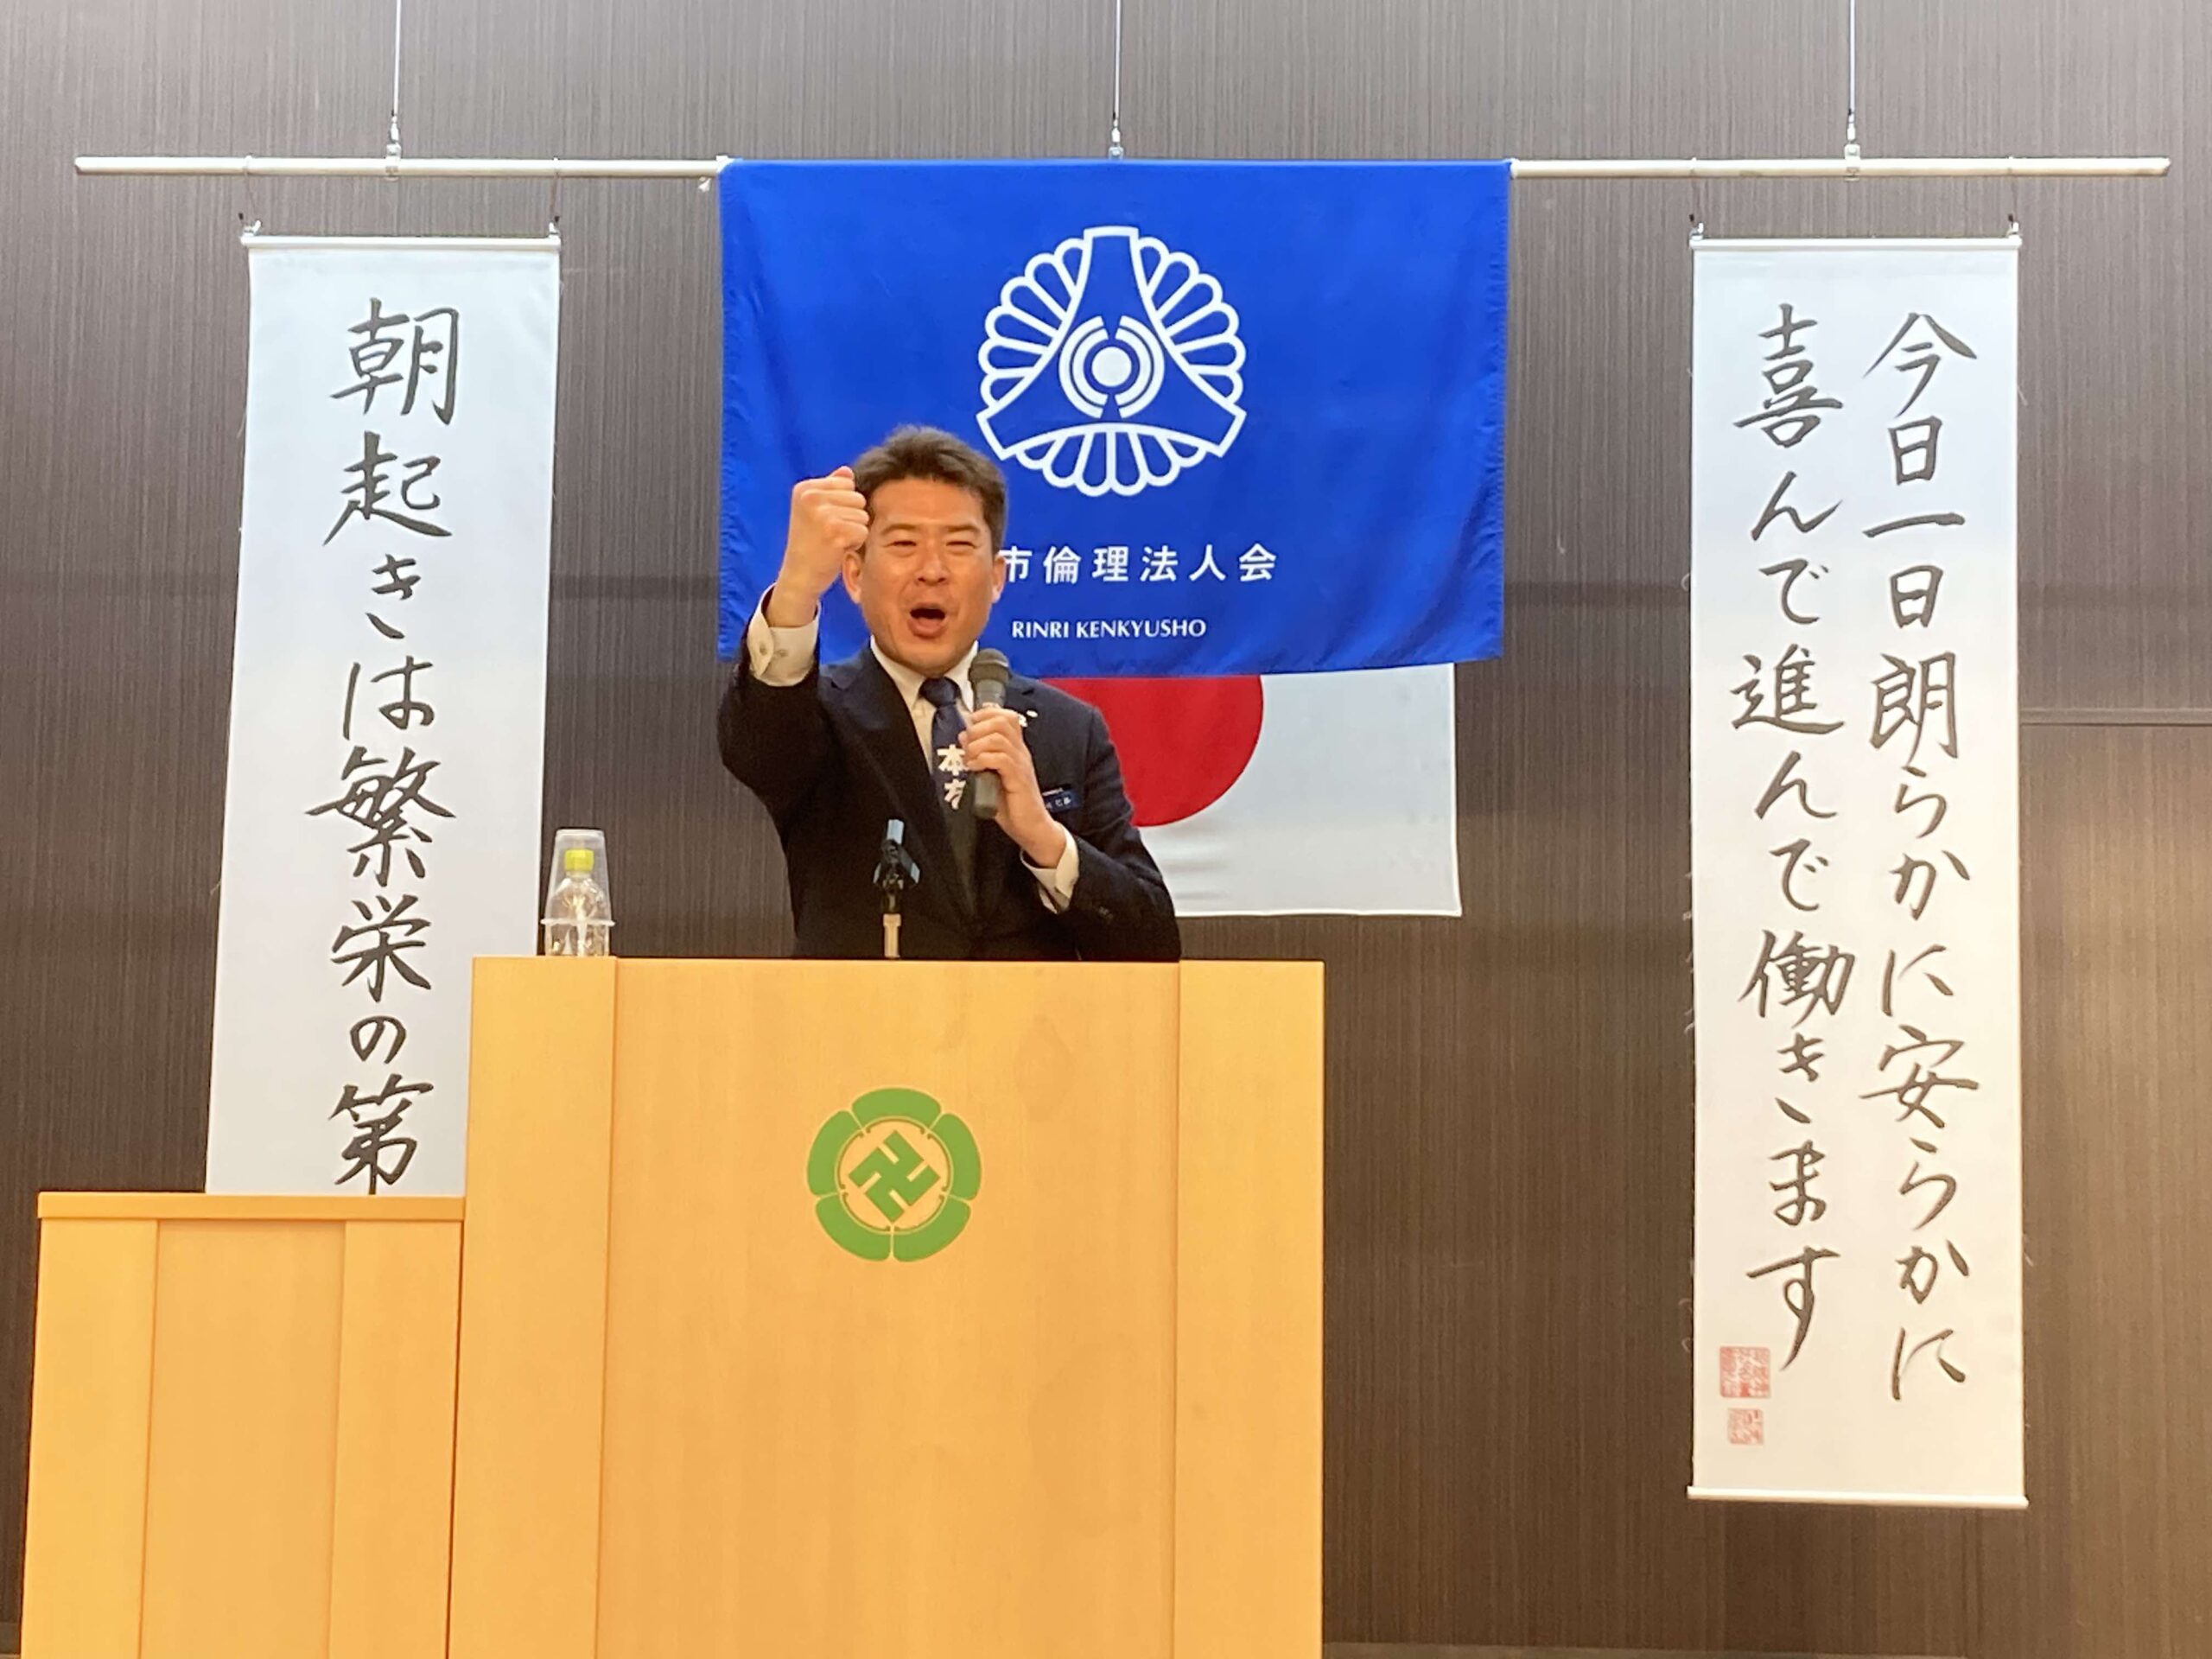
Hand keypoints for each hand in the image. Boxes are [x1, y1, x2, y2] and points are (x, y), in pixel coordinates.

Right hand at [766, 466, 866, 625]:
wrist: (799, 575)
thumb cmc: (810, 542)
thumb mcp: (814, 510)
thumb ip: (831, 488)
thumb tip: (848, 471)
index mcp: (804, 488)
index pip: (847, 483)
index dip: (843, 504)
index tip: (824, 520)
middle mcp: (810, 497)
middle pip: (858, 498)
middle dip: (851, 517)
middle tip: (830, 533)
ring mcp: (822, 514)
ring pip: (863, 515)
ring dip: (854, 530)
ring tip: (833, 540)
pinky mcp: (835, 532)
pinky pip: (864, 531)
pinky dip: (855, 542)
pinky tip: (838, 548)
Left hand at [959, 708, 1062, 865]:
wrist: (1032, 827)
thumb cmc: (1013, 805)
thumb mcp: (993, 775)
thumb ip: (980, 756)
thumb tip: (964, 737)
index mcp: (1016, 749)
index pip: (1007, 717)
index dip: (985, 714)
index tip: (971, 725)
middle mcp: (1020, 753)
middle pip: (1002, 721)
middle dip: (978, 729)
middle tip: (967, 746)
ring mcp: (1021, 765)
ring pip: (999, 738)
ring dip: (977, 746)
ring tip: (970, 759)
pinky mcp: (1018, 779)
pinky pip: (1000, 759)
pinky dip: (982, 760)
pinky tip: (975, 769)